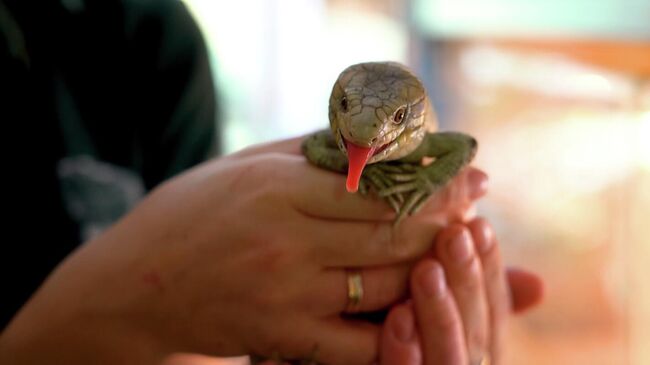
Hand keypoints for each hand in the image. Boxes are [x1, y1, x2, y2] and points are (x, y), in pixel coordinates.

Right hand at [0, 136, 487, 364]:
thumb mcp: (248, 164)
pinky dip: (398, 329)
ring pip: (387, 288)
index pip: (381, 188)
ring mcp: (286, 295)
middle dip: (445, 226)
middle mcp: (287, 243)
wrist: (137, 281)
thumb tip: (382, 144)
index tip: (473, 181)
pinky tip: (419, 309)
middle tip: (473, 216)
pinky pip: (359, 343)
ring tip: (455, 256)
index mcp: (280, 189)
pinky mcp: (280, 337)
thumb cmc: (195, 211)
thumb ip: (315, 153)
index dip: (436, 186)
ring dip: (430, 273)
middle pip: (394, 237)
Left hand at [380, 219, 543, 364]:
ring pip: (449, 360)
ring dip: (440, 314)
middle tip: (456, 233)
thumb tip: (537, 281)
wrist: (329, 352)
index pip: (492, 311)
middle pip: (475, 334)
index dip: (490, 269)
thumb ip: (465, 289)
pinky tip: (397, 319)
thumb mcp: (423, 305)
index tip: (479, 222)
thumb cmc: (371, 330)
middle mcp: (459, 364)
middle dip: (467, 282)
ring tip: (427, 268)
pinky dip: (404, 356)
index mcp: (471, 349)